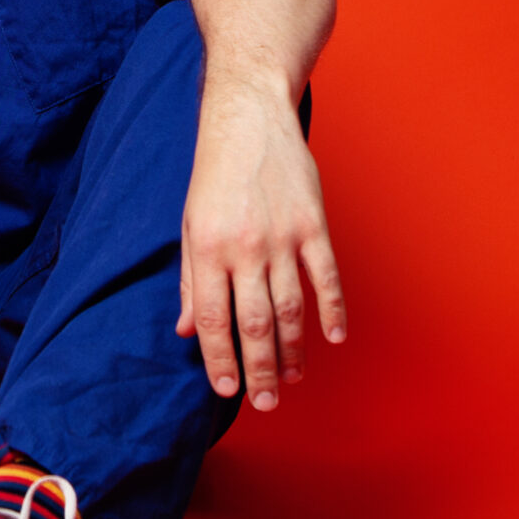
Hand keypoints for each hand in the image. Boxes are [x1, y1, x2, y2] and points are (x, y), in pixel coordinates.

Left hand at [176, 73, 346, 409]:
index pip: (213, 320)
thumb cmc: (214, 172)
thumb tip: (186, 331)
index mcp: (208, 248)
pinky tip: (332, 339)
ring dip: (293, 350)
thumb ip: (191, 280)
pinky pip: (326, 277)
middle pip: (254, 324)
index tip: (227, 389)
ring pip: (291, 308)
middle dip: (260, 369)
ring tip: (292, 379)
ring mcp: (283, 236)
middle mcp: (245, 247)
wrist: (248, 116)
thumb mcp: (189, 223)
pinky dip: (332, 310)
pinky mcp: (314, 223)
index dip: (220, 360)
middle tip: (266, 402)